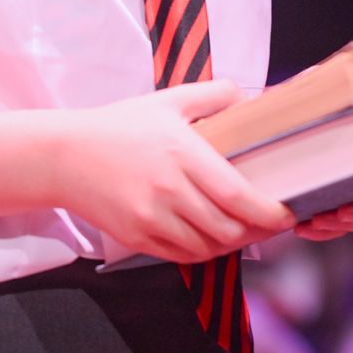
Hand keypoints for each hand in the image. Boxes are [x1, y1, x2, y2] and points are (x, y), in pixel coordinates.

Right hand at [55, 80, 295, 262]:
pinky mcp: (137, 239)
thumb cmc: (119, 126)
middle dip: (257, 232)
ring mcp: (151, 220)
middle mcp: (169, 192)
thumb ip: (214, 95)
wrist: (65, 156)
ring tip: (247, 231)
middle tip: (272, 224)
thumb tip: (251, 97)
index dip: (268, 213)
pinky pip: (181, 257)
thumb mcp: (169, 100)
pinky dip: (204, 253)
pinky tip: (214, 239)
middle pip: (227, 229)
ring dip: (232, 244)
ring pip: (207, 248)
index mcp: (183, 155)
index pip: (237, 195)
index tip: (287, 214)